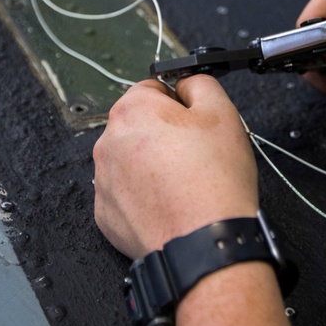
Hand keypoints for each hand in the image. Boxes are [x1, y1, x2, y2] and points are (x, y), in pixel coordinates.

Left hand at [93, 75, 258, 258]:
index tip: (194, 123)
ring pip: (131, 161)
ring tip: (184, 184)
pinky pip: (125, 195)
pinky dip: (144, 197)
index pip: (152, 89)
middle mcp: (108, 142)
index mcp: (132, 110)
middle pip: (138, 126)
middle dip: (164, 135)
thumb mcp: (222, 113)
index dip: (178, 104)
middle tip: (195, 155)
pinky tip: (169, 205)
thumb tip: (186, 82)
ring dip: (152, 166)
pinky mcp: (105, 214)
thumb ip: (200, 84)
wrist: (204, 242)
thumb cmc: (214, 180)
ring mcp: (103, 180)